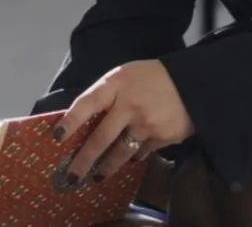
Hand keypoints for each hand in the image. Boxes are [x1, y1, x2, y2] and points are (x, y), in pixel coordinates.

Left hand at [55, 60, 193, 185]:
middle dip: (84, 160)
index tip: (57, 137)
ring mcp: (147, 123)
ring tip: (98, 176)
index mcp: (117, 83)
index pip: (88, 103)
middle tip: (71, 176)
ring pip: (120, 152)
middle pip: (101, 137)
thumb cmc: (152, 77)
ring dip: (106, 167)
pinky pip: (142, 152)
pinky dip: (135, 155)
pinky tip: (132, 157)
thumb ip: (106, 94)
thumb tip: (83, 121)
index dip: (71, 120)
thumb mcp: (126, 75)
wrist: (194, 82)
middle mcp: (130, 105)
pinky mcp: (163, 137)